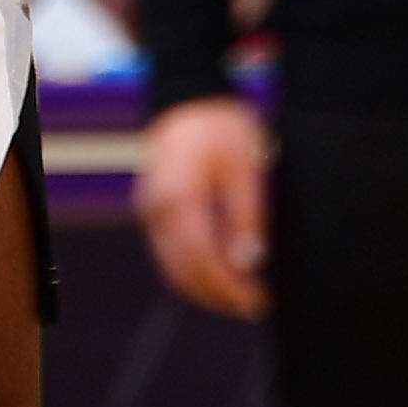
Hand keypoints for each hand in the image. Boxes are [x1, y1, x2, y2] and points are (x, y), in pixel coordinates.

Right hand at [135, 94, 268, 315]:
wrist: (189, 100)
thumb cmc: (220, 128)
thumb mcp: (244, 167)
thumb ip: (246, 216)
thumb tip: (248, 263)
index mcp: (177, 197)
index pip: (201, 260)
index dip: (229, 288)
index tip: (257, 301)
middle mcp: (155, 209)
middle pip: (183, 271)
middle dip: (219, 296)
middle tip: (256, 306)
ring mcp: (150, 211)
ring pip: (173, 268)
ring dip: (205, 288)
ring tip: (243, 297)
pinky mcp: (153, 212)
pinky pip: (170, 253)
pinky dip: (194, 271)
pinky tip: (222, 276)